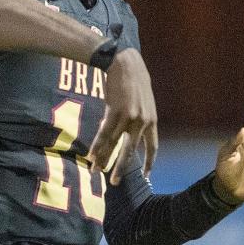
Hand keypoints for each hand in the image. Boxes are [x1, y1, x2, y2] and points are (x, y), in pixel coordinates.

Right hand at [88, 47, 157, 185]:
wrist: (124, 62)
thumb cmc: (134, 78)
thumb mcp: (144, 100)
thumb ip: (140, 116)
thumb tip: (131, 129)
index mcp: (152, 120)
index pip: (152, 146)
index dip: (149, 162)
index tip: (147, 175)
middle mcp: (142, 121)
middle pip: (130, 151)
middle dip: (121, 167)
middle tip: (114, 182)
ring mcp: (128, 117)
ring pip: (114, 144)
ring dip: (103, 158)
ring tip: (96, 170)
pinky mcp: (114, 112)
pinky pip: (103, 133)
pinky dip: (96, 145)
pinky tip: (90, 155)